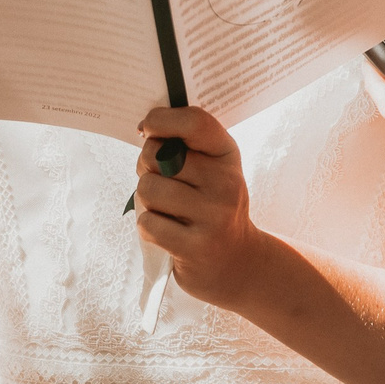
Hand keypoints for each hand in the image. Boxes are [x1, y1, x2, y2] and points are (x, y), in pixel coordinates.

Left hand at [132, 106, 271, 305]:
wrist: (239, 264)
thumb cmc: (212, 208)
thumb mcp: (212, 170)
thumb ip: (185, 147)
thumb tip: (144, 129)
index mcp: (227, 155)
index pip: (194, 122)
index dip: (161, 120)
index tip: (148, 129)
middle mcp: (225, 182)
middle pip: (156, 155)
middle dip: (146, 167)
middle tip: (160, 182)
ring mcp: (213, 216)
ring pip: (147, 189)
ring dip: (146, 202)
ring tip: (165, 211)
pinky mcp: (196, 247)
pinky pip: (148, 224)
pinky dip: (148, 228)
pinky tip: (167, 233)